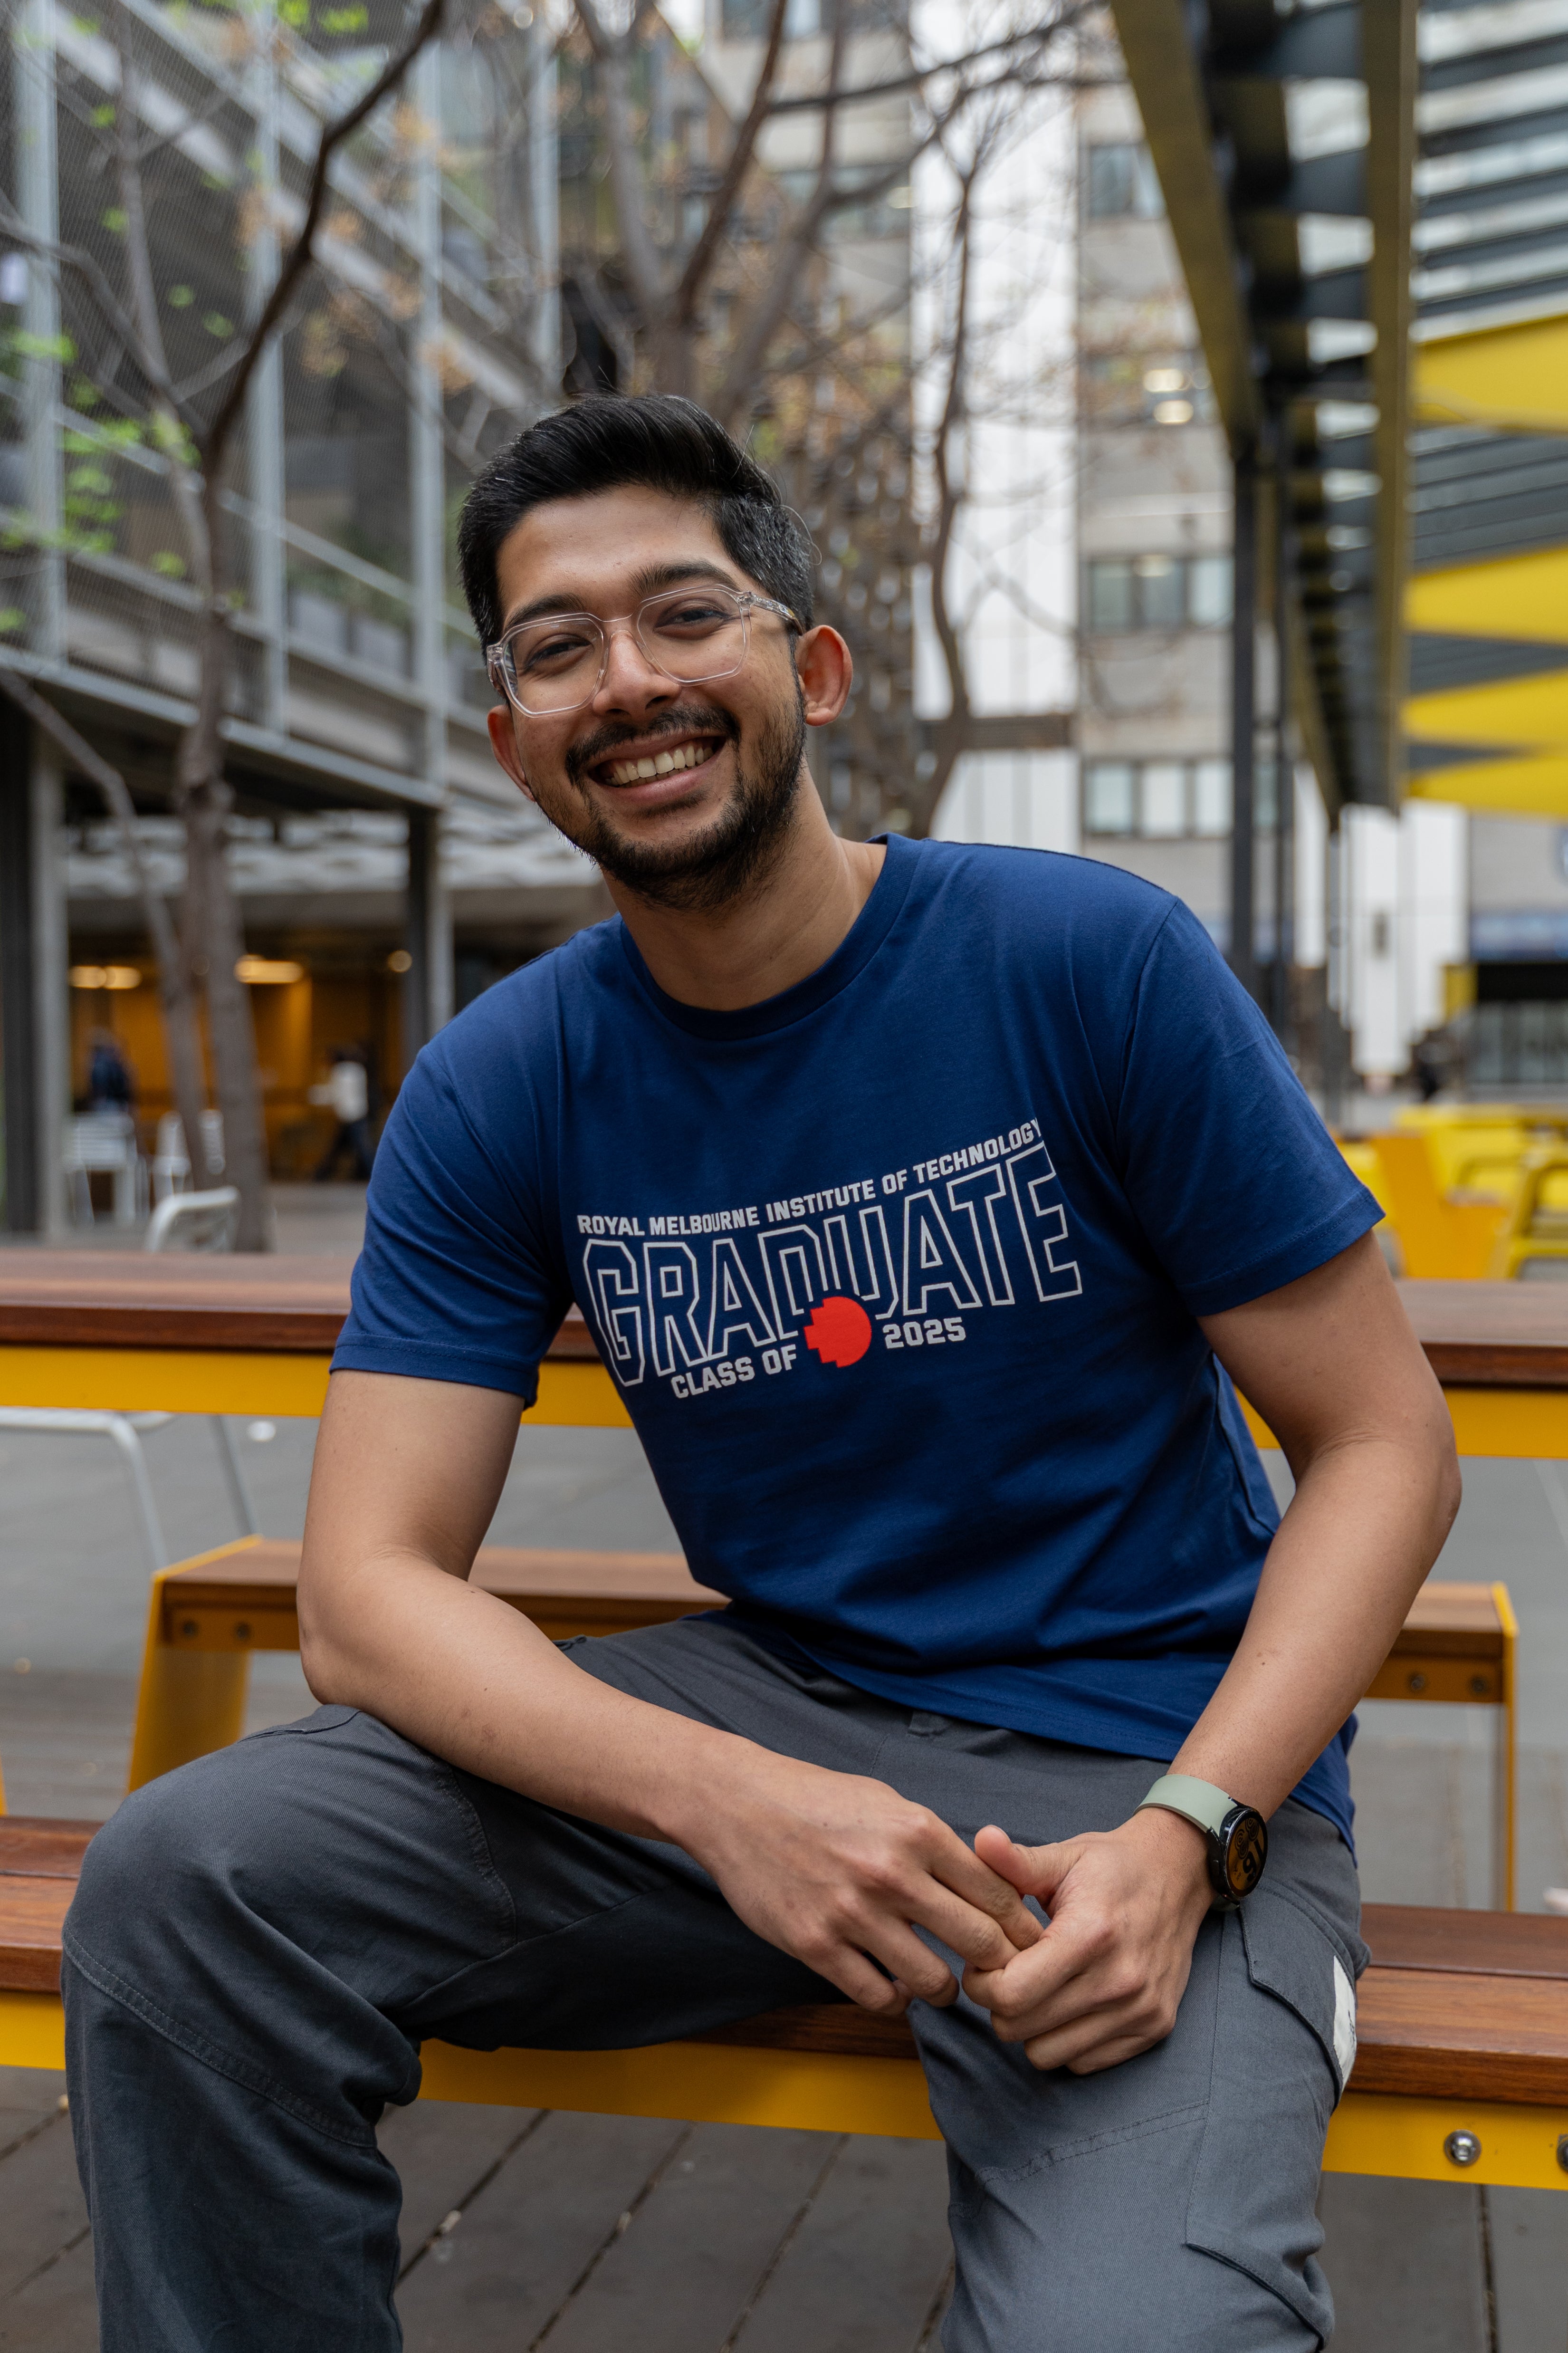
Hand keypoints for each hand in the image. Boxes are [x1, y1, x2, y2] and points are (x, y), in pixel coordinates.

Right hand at [678, 1749, 1044, 2015]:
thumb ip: (935, 1843)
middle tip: (993, 1975)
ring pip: (932, 1981)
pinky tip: (893, 1987)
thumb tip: (987, 1883)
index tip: (1023, 1945)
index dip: (1020, 1928)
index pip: (998, 1895)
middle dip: (995, 1965)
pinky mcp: (815, 1945)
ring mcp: (852, 1913)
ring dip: (944, 1989)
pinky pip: (877, 1996)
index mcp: (918, 1831)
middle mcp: (892, 1873)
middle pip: (978, 1942)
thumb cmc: (817, 1799)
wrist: (738, 1803)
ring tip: (941, 1983)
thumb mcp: (889, 1803)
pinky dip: (894, 2000)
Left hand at [961, 1809, 1213, 2072]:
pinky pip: (1083, 2062)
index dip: (983, 1982)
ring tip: (1039, 1987)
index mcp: (1090, 1935)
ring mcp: (1140, 2011)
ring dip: (1032, 2027)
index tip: (986, 1962)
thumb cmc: (1112, 1867)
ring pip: (1047, 2054)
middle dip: (1001, 2004)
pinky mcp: (1154, 2029)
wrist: (1179, 1876)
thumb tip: (982, 1839)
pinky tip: (1070, 2002)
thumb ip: (1017, 1861)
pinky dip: (1066, 2040)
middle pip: (1020, 2029)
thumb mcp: (1064, 1856)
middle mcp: (1119, 1980)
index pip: (1010, 1994)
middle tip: (1009, 1973)